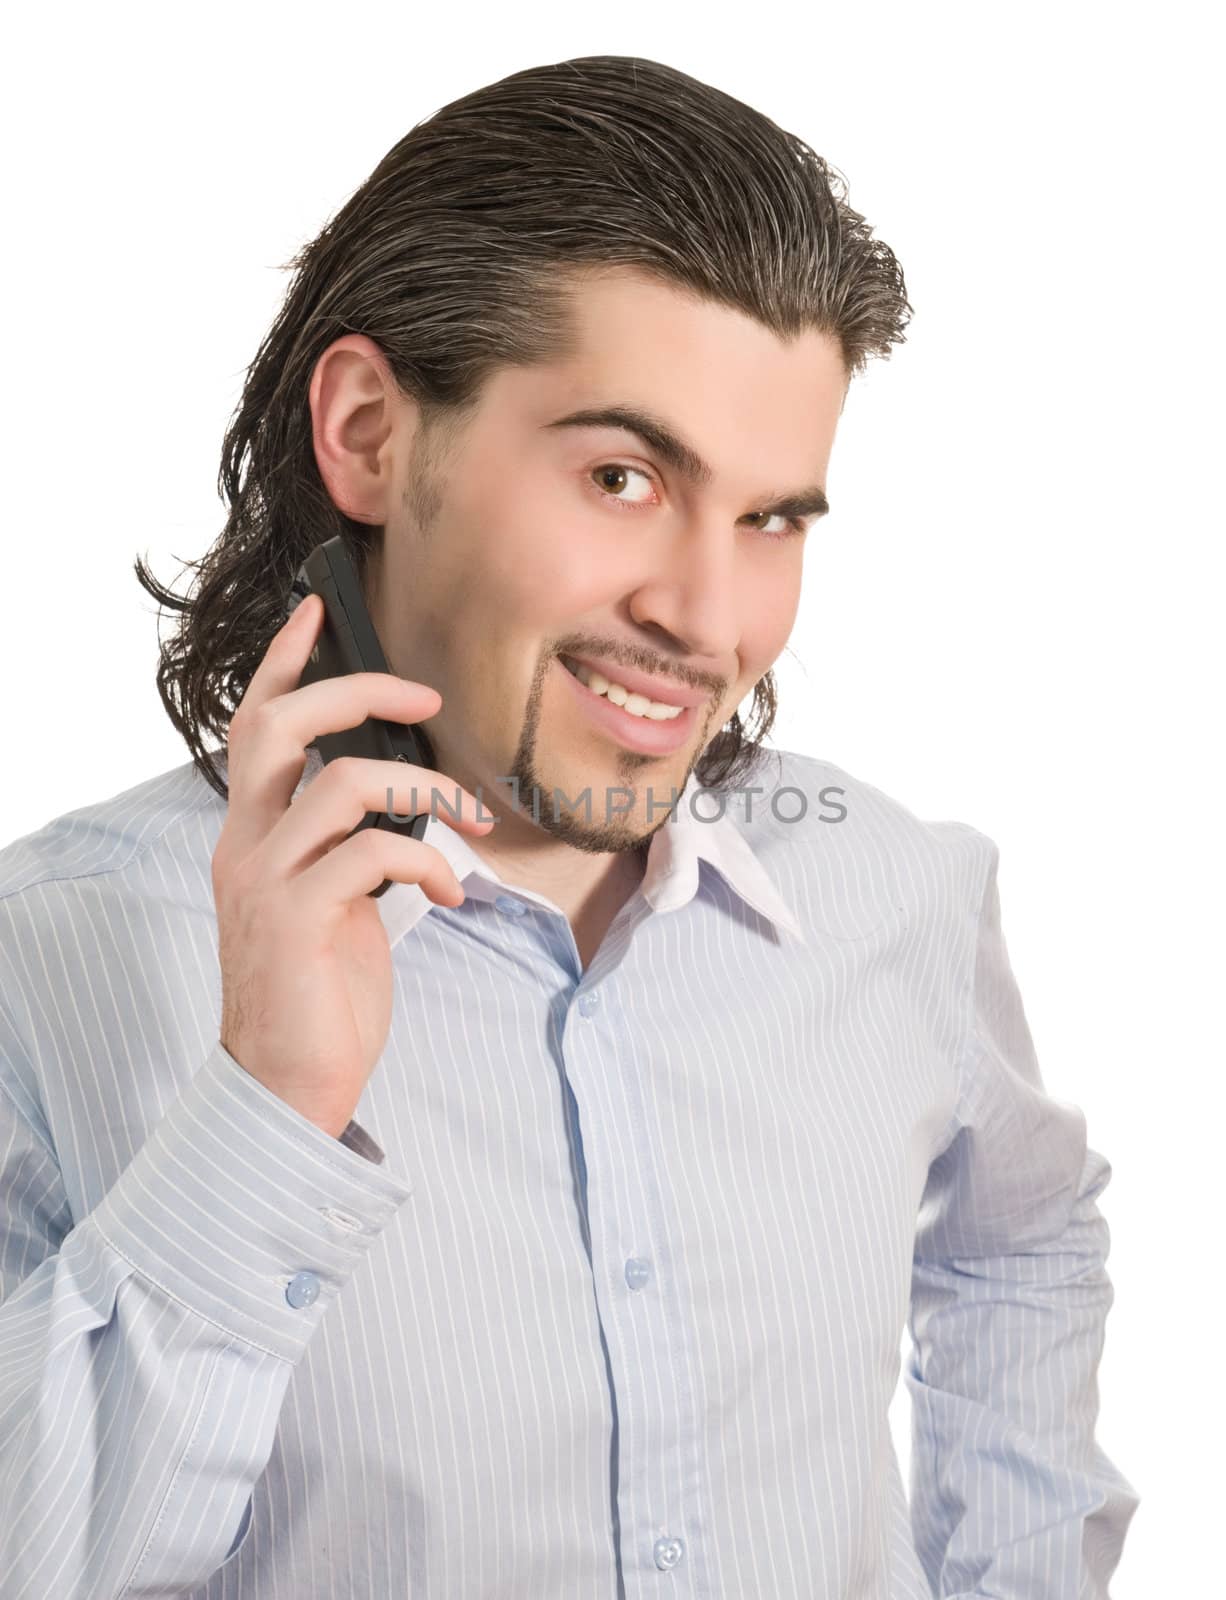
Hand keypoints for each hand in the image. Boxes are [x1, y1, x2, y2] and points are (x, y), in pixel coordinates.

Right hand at [211, 592, 492, 1136]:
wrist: (291, 1084)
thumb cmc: (320, 990)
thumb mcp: (333, 902)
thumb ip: (347, 844)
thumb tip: (404, 799)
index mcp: (253, 835)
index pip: (255, 727)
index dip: (285, 664)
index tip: (319, 612)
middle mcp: (246, 847)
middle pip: (281, 728)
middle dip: (355, 692)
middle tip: (424, 699)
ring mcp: (266, 880)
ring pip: (339, 781)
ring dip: (423, 788)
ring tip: (469, 819)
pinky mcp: (296, 919)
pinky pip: (374, 853)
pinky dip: (431, 862)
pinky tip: (455, 896)